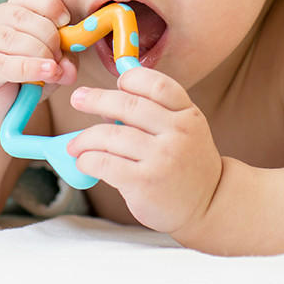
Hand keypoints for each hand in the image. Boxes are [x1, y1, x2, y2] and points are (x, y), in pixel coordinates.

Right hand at [0, 0, 73, 131]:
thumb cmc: (23, 80)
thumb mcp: (50, 66)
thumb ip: (64, 61)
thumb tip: (69, 67)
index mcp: (9, 11)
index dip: (52, 6)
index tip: (66, 22)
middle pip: (24, 17)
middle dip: (50, 37)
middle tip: (60, 58)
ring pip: (14, 39)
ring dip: (41, 54)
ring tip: (53, 70)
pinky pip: (5, 64)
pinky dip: (30, 68)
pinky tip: (47, 73)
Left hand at [67, 68, 221, 234]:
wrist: (210, 204)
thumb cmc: (188, 165)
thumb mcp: (186, 131)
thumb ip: (156, 114)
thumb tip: (106, 102)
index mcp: (188, 115)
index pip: (156, 85)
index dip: (131, 79)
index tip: (116, 85)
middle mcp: (177, 133)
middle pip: (127, 104)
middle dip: (95, 99)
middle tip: (78, 99)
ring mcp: (161, 158)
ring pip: (110, 136)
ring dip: (84, 138)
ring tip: (74, 145)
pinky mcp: (144, 182)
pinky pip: (104, 163)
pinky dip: (86, 160)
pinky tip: (84, 163)